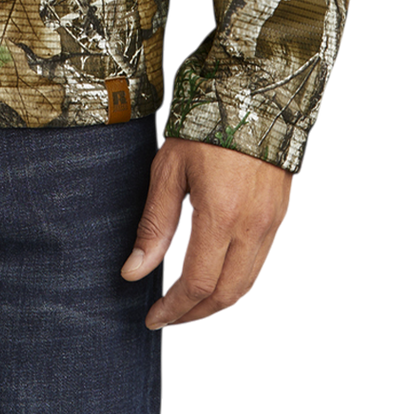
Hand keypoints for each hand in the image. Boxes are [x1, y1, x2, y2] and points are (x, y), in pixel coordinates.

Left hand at [121, 135, 292, 328]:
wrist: (252, 96)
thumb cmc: (205, 127)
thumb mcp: (169, 170)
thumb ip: (155, 224)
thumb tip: (134, 271)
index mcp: (221, 215)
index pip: (196, 282)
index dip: (174, 307)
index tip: (154, 317)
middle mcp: (252, 226)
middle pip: (225, 293)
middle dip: (195, 312)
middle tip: (169, 315)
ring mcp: (271, 223)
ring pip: (247, 284)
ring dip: (217, 301)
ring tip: (189, 304)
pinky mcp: (279, 216)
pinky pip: (259, 264)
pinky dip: (237, 281)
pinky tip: (216, 277)